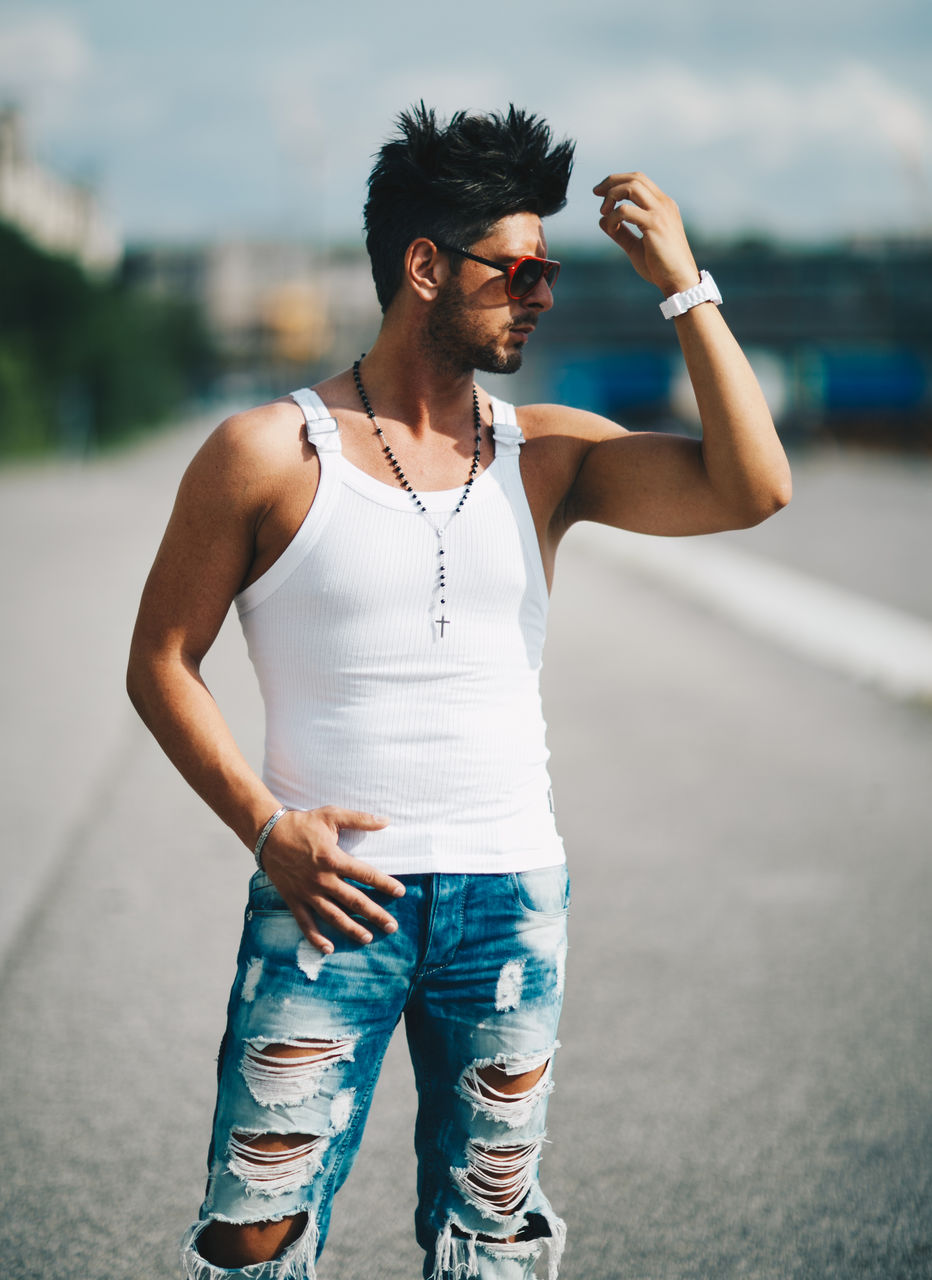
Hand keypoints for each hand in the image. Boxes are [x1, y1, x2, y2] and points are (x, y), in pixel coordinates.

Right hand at [260, 806, 403, 952]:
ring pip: (333, 916)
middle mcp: (322, 879)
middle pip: (354, 901)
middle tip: (392, 926)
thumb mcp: (331, 815)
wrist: (268, 834)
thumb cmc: (302, 823)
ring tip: (368, 938)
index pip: (365, 874)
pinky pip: (305, 923)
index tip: (400, 893)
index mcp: (333, 859)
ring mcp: (307, 892)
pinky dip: (316, 938)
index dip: (384, 884)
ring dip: (351, 929)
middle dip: (375, 915)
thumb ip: (359, 819)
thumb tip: (385, 821)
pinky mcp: (294, 899)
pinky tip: (328, 948)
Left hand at [593, 172, 699, 296]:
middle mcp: (664, 204)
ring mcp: (660, 212)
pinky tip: (611, 229)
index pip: (639, 180)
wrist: (679, 281)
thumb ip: (621, 233)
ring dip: (612, 195)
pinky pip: (626, 210)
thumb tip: (601, 221)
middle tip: (596, 193)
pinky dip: (613, 217)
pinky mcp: (654, 224)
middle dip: (611, 182)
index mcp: (663, 206)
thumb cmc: (660, 267)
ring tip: (603, 212)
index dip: (618, 181)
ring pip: (631, 187)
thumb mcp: (636, 247)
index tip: (600, 192)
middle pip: (635, 178)